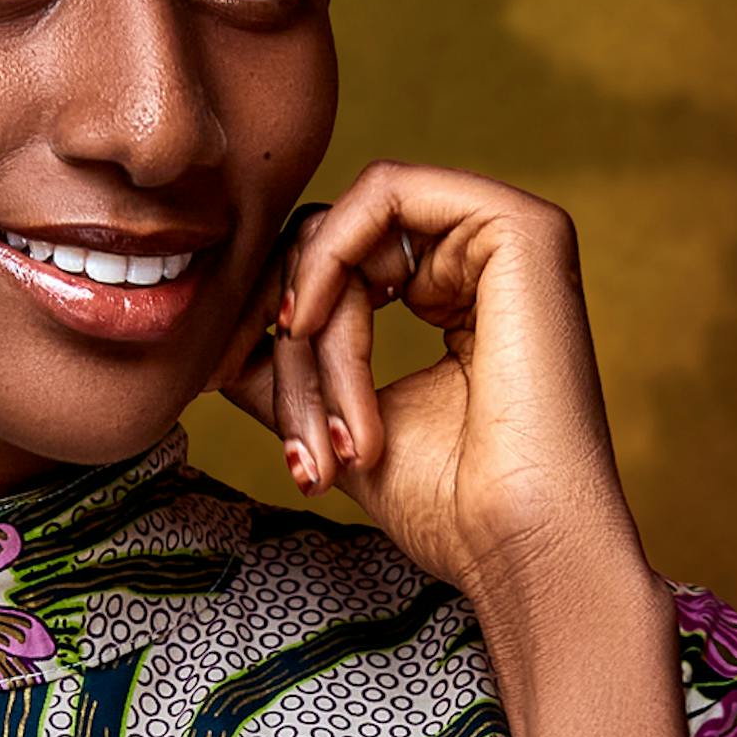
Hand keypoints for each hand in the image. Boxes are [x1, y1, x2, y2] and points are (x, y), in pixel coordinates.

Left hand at [216, 162, 648, 613]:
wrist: (518, 545)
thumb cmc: (451, 509)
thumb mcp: (341, 422)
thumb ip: (287, 369)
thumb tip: (218, 344)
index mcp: (456, 294)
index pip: (333, 266)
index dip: (276, 323)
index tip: (237, 395)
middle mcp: (483, 257)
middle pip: (329, 245)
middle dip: (290, 344)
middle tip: (304, 445)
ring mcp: (506, 236)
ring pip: (345, 229)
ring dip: (311, 329)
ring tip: (334, 430)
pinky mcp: (518, 226)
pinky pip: (382, 191)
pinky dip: (327, 259)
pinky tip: (310, 326)